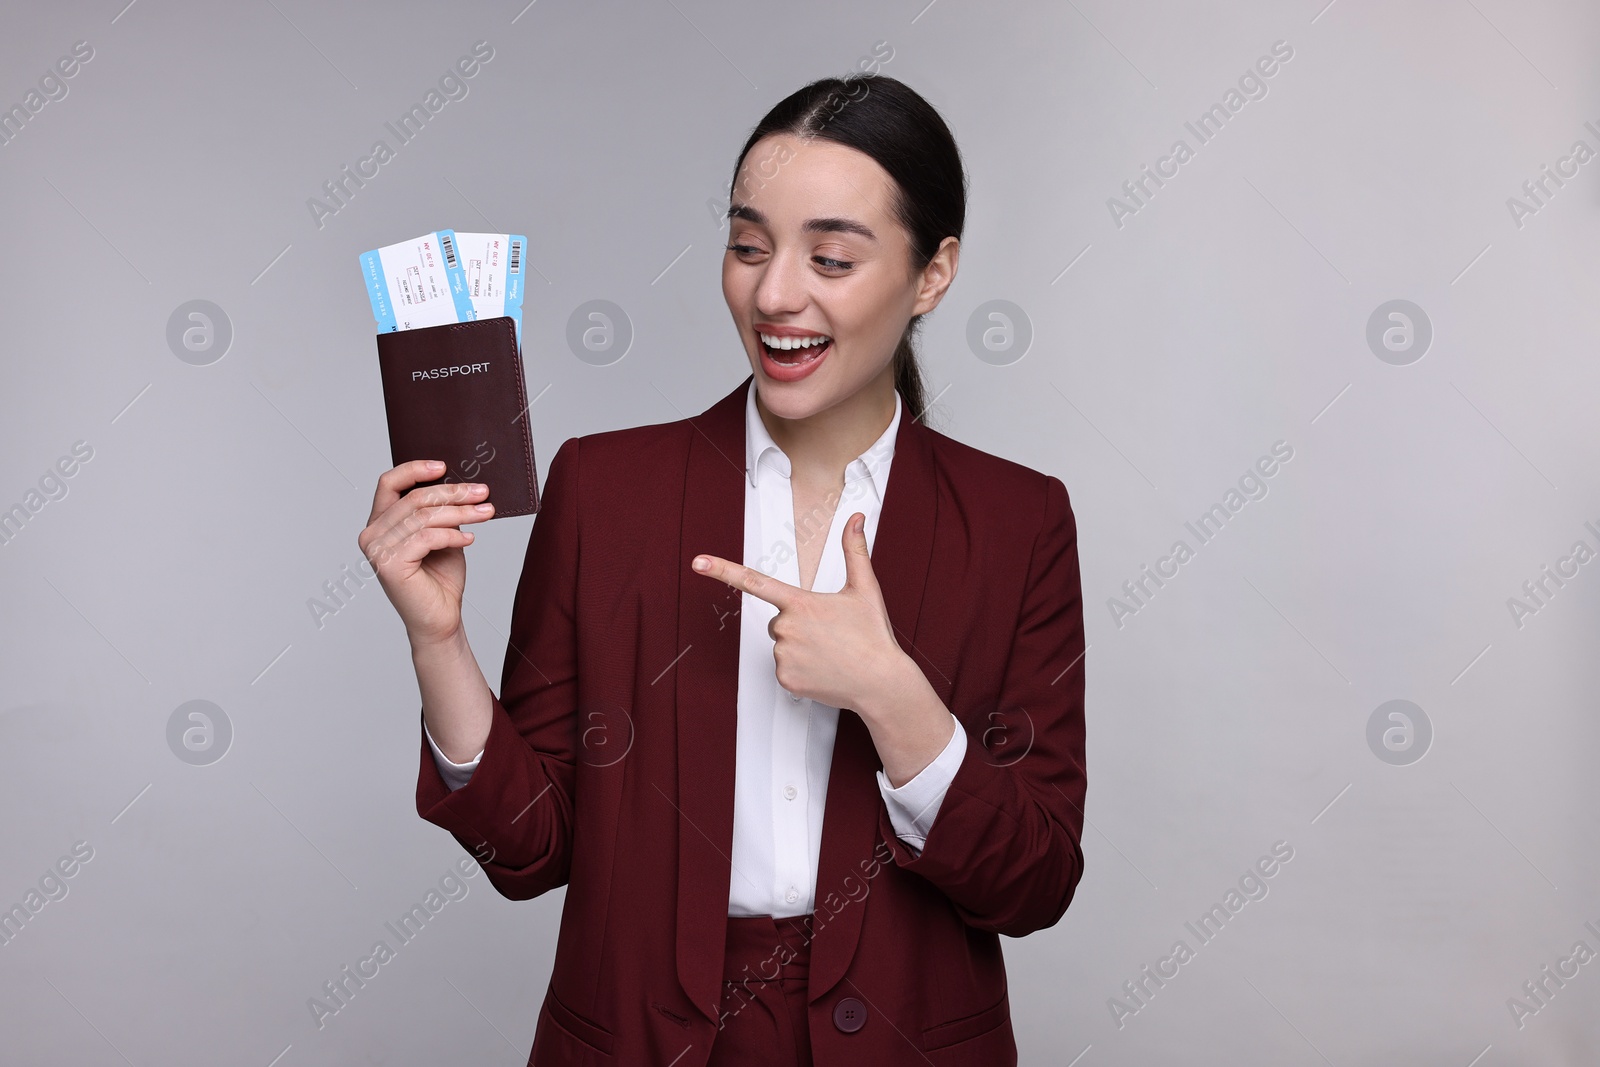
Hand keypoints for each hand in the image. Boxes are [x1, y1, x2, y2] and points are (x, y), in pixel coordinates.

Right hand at [358, 460, 494, 645]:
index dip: (415, 469)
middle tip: (482, 492)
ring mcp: (376, 549)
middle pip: (414, 498)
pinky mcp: (388, 564)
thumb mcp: (443, 535)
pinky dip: (452, 535)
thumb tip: (461, 484)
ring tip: (486, 513)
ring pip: (423, 516)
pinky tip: (469, 538)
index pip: (388, 483)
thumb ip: (440, 512)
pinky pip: (426, 536)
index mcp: (380, 523)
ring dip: (460, 512)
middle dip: (453, 493)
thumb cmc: (440, 579)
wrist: (440, 619)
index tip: (445, 466)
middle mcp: (371, 534)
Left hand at [692, 512, 907, 715]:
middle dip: (797, 624)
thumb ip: (855, 550)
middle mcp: (787, 628)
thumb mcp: (865, 588)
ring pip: (780, 644)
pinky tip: (823, 669)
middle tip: (827, 634)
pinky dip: (800, 669)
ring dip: (799, 647)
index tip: (698, 562)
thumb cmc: (872, 636)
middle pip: (777, 620)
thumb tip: (855, 519)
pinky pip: (784, 669)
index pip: (755, 581)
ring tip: (828, 653)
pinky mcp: (785, 679)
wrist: (881, 682)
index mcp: (801, 603)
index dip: (722, 570)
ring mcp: (784, 656)